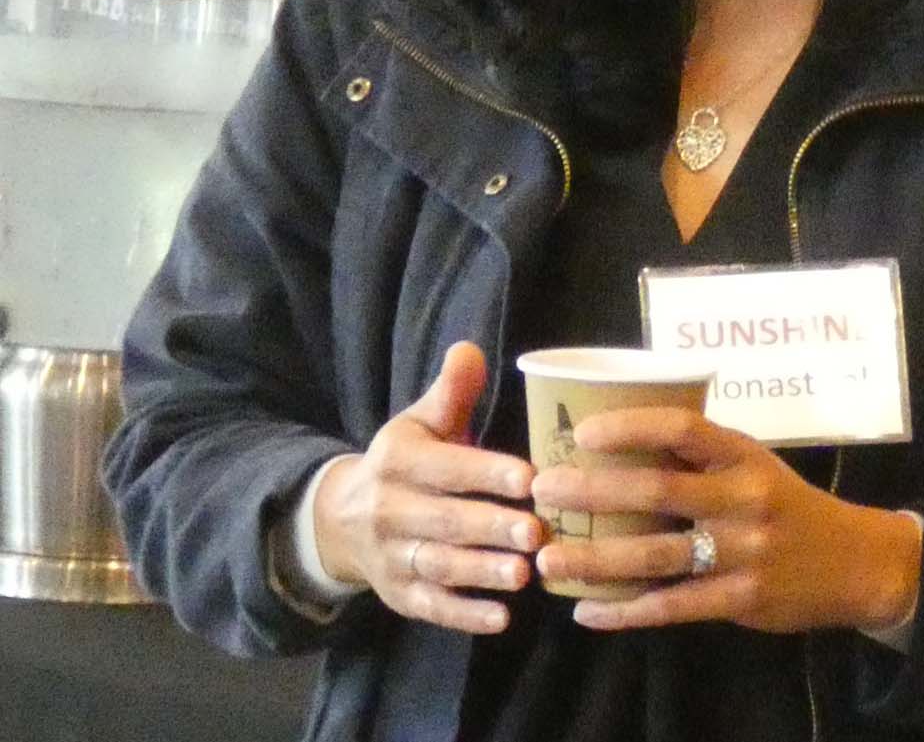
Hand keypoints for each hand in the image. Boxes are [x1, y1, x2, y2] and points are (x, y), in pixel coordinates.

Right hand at [313, 342, 541, 634]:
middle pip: (444, 521)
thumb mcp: (423, 421)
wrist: (342, 517)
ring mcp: (390, 556)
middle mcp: (387, 509)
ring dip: (482, 572)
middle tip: (539, 532)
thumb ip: (452, 391)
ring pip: (438, 566)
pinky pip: (429, 608)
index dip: (486, 473)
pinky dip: (464, 616)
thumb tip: (470, 349)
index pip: (445, 467)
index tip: (530, 478)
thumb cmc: (409, 460)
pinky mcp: (397, 595)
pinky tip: (502, 618)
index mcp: (397, 459)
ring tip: (525, 574)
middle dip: (491, 527)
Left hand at [529, 409, 921, 634]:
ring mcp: (742, 552)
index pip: (683, 428)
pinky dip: (626, 611)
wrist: (854, 562)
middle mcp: (742, 498)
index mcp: (743, 454)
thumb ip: (700, 458)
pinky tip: (587, 611)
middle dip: (594, 491)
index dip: (632, 425)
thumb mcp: (753, 465)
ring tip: (549, 558)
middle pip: (658, 490)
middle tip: (545, 489)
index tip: (583, 432)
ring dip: (596, 558)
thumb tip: (618, 443)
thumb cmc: (787, 503)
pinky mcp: (740, 600)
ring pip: (656, 555)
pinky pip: (672, 606)